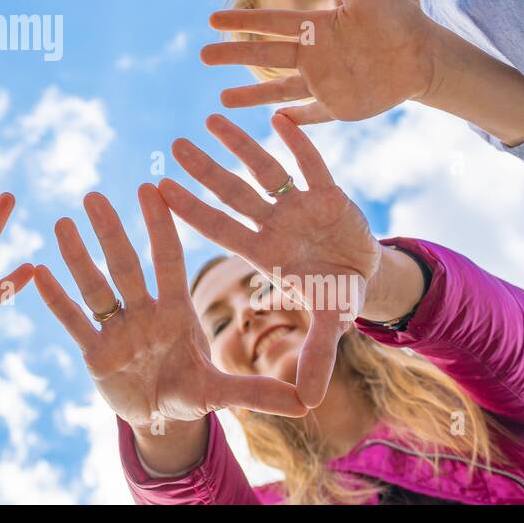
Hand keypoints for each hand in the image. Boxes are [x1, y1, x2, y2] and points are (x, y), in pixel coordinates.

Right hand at [35, 185, 306, 437]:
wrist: (159, 418)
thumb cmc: (189, 391)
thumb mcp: (222, 392)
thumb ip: (258, 392)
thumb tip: (306, 401)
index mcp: (176, 311)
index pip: (169, 262)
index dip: (162, 228)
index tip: (154, 190)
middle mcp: (144, 311)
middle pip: (127, 265)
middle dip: (112, 232)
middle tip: (97, 195)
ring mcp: (116, 329)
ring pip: (95, 285)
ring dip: (79, 255)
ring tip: (64, 221)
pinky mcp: (94, 353)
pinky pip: (73, 320)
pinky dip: (56, 298)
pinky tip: (37, 272)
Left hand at [158, 113, 380, 406]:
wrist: (364, 274)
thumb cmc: (332, 297)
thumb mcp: (327, 326)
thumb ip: (316, 357)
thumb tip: (308, 404)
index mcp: (266, 253)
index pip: (220, 229)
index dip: (192, 211)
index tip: (159, 191)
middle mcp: (276, 224)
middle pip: (234, 194)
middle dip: (207, 171)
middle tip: (175, 145)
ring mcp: (300, 206)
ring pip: (266, 170)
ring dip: (242, 145)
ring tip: (211, 118)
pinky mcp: (331, 193)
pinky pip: (312, 164)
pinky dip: (300, 143)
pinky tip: (280, 119)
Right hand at [205, 0, 437, 124]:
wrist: (425, 55)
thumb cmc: (398, 21)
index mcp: (316, 28)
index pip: (273, 23)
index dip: (243, 22)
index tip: (212, 20)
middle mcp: (313, 56)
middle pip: (267, 55)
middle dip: (235, 55)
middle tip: (203, 55)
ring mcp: (324, 82)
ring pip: (280, 90)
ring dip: (252, 95)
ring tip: (222, 100)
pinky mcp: (340, 106)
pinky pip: (312, 114)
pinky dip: (295, 120)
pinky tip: (274, 122)